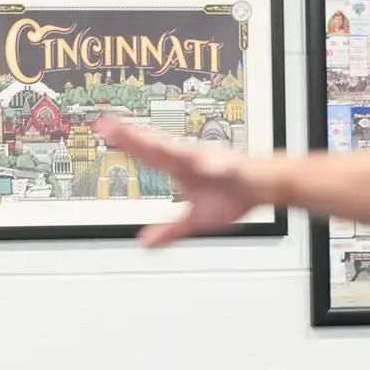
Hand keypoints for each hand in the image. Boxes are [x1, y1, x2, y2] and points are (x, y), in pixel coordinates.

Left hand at [94, 114, 276, 246]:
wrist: (268, 187)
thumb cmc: (234, 196)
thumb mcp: (195, 221)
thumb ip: (169, 230)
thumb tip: (146, 242)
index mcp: (180, 166)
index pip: (147, 153)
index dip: (124, 143)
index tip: (100, 131)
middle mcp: (192, 158)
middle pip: (157, 146)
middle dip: (134, 137)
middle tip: (108, 127)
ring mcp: (212, 160)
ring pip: (186, 152)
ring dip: (167, 146)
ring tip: (146, 142)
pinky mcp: (235, 167)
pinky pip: (224, 167)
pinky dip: (215, 166)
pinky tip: (205, 167)